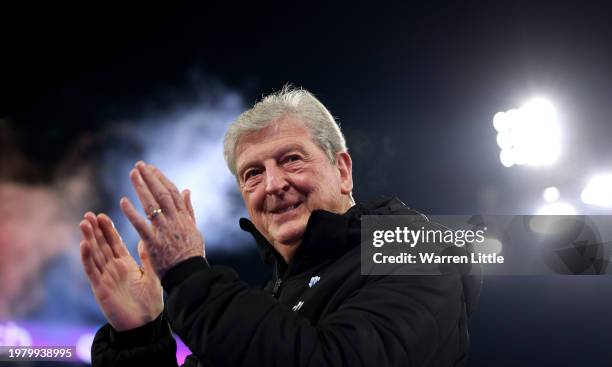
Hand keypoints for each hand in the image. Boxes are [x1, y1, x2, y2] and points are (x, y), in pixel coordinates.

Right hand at [79, 212, 162, 330]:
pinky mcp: (100, 288)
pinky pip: (92, 270)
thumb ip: (147, 257)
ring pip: (94, 254)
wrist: (145, 323)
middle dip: (95, 230)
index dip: (108, 230)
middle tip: (88, 214)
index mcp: (125, 264)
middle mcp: (113, 268)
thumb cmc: (150, 301)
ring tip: (84, 223)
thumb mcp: (151, 275)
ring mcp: (105, 277)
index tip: (102, 215)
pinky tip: (84, 244)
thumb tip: (145, 239)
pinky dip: (87, 257)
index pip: (114, 243)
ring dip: (89, 239)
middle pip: (102, 245)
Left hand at [120, 161, 204, 277]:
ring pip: (152, 205)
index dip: (161, 179)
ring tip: (132, 174)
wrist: (189, 275)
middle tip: (139, 165)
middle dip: (150, 178)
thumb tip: (186, 190)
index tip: (151, 169)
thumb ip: (188, 210)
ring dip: (141, 188)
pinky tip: (123, 201)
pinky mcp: (154, 243)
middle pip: (162, 194)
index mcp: (184, 217)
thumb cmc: (191, 254)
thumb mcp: (194, 229)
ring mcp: (164, 231)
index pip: (172, 193)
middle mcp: (175, 221)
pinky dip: (132, 213)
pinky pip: (141, 225)